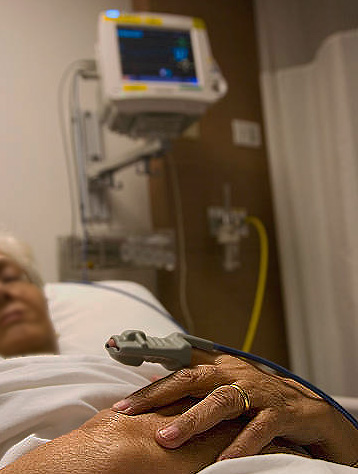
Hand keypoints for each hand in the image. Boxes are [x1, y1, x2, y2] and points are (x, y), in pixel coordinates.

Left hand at [111, 350, 357, 465]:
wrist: (308, 408)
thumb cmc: (259, 399)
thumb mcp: (226, 388)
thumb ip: (196, 385)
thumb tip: (155, 385)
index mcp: (219, 368)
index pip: (178, 370)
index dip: (148, 378)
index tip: (121, 394)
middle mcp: (234, 374)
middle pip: (191, 379)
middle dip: (158, 395)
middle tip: (128, 413)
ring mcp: (257, 391)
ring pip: (220, 400)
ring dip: (192, 419)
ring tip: (166, 437)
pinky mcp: (281, 412)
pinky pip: (257, 429)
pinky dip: (239, 444)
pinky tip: (222, 461)